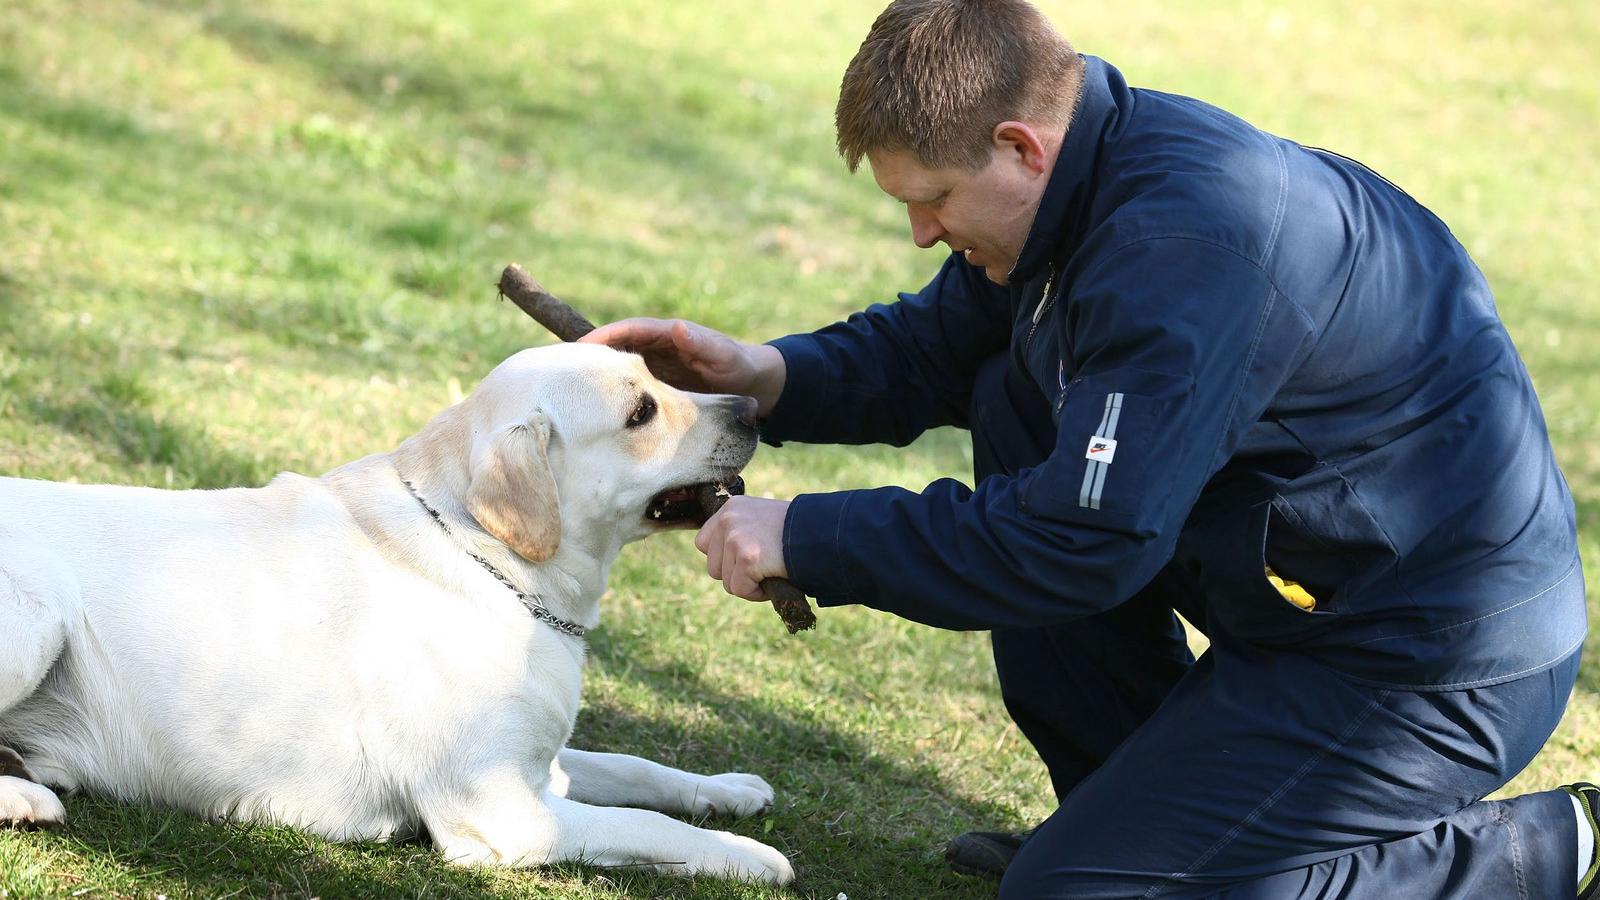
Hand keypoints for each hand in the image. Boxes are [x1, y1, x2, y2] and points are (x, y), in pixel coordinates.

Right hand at [579, 317, 785, 414]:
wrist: (755, 387)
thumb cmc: (739, 364)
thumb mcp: (724, 354)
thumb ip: (702, 343)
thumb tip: (679, 327)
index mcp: (667, 334)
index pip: (627, 330)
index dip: (602, 337)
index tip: (579, 349)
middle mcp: (655, 349)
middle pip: (615, 349)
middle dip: (590, 358)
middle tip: (562, 373)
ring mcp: (654, 370)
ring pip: (620, 372)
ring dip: (599, 380)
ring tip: (571, 395)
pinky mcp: (657, 390)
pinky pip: (632, 392)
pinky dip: (616, 399)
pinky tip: (600, 416)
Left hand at [694, 496, 789, 599]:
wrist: (820, 534)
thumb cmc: (796, 532)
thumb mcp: (761, 520)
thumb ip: (740, 531)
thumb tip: (723, 559)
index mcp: (730, 508)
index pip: (703, 543)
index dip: (723, 558)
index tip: (744, 560)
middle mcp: (728, 520)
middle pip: (713, 567)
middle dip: (736, 574)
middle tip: (762, 568)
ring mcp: (736, 539)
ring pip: (727, 582)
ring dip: (748, 584)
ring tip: (770, 571)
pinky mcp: (747, 558)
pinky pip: (741, 589)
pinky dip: (757, 593)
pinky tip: (773, 578)